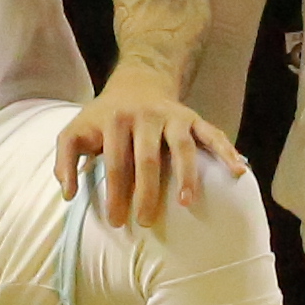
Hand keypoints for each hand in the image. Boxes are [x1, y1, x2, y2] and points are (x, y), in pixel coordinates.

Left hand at [59, 74, 235, 223]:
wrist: (137, 82)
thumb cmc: (103, 118)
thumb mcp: (76, 131)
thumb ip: (64, 159)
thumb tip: (68, 194)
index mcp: (115, 120)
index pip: (115, 163)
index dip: (115, 193)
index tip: (117, 222)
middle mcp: (146, 116)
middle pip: (148, 159)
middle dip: (146, 192)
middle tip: (145, 221)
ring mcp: (173, 116)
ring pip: (182, 148)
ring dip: (186, 175)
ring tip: (186, 203)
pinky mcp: (194, 118)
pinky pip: (213, 135)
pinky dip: (227, 151)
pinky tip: (239, 171)